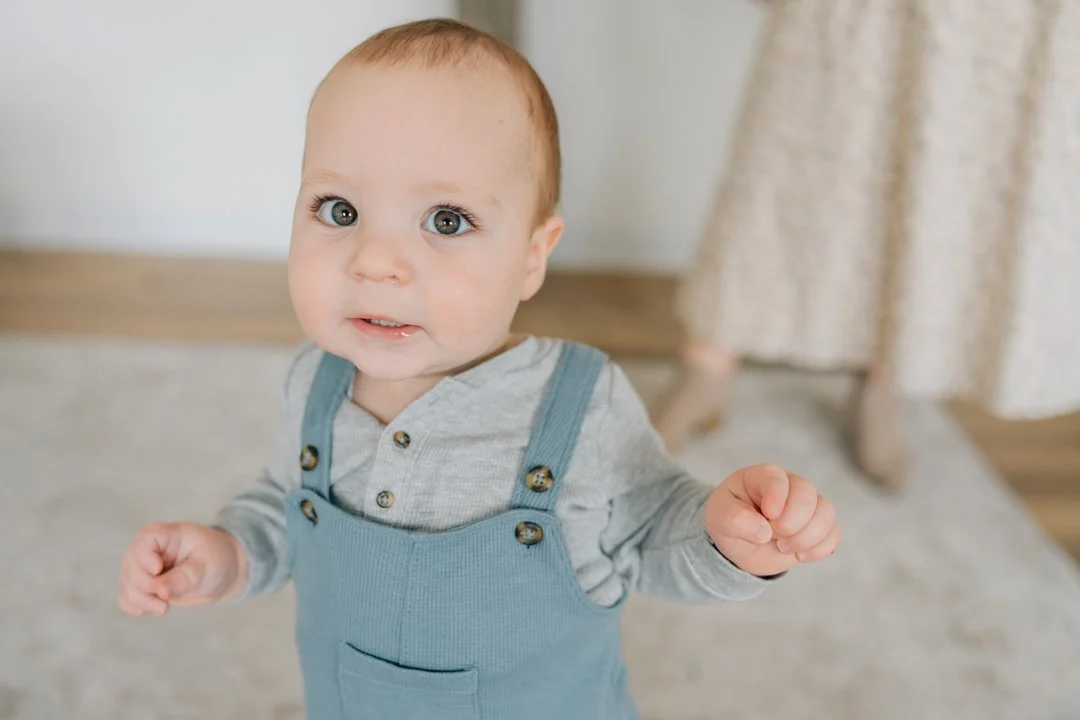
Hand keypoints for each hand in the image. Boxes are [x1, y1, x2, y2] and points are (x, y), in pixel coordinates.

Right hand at [118, 522, 247, 616]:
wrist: (223, 573)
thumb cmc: (217, 560)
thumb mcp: (207, 567)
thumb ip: (184, 578)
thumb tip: (161, 591)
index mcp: (167, 535)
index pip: (146, 538)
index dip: (145, 556)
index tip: (158, 570)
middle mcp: (150, 549)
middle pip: (132, 565)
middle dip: (145, 587)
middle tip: (166, 602)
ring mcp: (143, 567)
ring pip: (128, 584)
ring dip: (141, 600)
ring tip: (164, 608)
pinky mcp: (144, 585)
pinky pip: (127, 597)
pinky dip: (134, 606)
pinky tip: (148, 611)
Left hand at [704, 464, 840, 576]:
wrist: (740, 544)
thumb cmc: (729, 521)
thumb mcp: (719, 519)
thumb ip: (735, 520)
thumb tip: (763, 532)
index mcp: (763, 476)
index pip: (778, 478)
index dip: (776, 498)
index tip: (767, 515)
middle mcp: (790, 485)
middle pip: (807, 495)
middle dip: (791, 523)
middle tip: (773, 536)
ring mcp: (807, 505)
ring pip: (826, 513)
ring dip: (806, 537)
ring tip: (783, 546)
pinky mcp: (818, 526)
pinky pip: (834, 533)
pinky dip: (819, 548)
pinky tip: (799, 555)